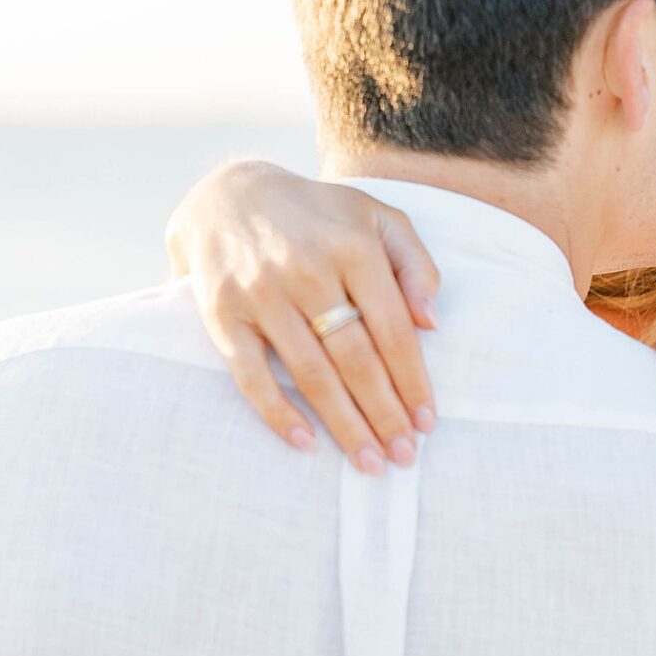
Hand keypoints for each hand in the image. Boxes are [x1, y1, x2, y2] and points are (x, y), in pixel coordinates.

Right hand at [165, 162, 440, 470]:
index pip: (392, 328)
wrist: (228, 194)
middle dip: (384, 413)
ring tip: (367, 461)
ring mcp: (261, 293)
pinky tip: (305, 442)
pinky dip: (277, 412)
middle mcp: (307, 269)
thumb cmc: (318, 216)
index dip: (412, 380)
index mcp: (352, 247)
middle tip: (404, 456)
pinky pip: (250, 374)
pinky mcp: (223, 314)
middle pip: (356, 358)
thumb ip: (414, 263)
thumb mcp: (376, 217)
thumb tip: (432, 323)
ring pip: (311, 373)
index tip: (427, 422)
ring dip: (343, 424)